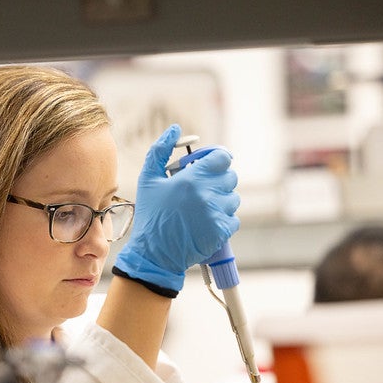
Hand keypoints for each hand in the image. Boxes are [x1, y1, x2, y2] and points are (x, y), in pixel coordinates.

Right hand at [114, 124, 239, 293]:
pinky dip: (223, 219)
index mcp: (192, 179)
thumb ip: (160, 150)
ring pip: (233, 198)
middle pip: (230, 176)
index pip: (222, 158)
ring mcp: (217, 214)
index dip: (218, 159)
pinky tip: (206, 222)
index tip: (210, 164)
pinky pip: (233, 218)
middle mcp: (207, 194)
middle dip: (219, 179)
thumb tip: (175, 129)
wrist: (154, 253)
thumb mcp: (148, 179)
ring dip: (221, 200)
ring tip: (202, 207)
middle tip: (203, 187)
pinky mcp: (222, 231)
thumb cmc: (150, 215)